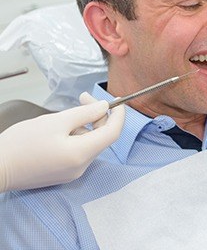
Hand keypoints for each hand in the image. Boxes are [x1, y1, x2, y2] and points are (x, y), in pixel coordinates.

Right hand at [0, 92, 124, 191]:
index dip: (118, 115)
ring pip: (89, 143)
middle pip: (102, 137)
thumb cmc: (22, 143)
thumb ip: (84, 113)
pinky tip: (60, 128)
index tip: (117, 100)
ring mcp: (72, 172)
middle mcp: (81, 167)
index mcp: (82, 154)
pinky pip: (78, 151)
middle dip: (97, 115)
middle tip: (83, 97)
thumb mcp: (56, 121)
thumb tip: (104, 107)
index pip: (113, 133)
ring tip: (64, 115)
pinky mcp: (62, 174)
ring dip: (85, 125)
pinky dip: (76, 136)